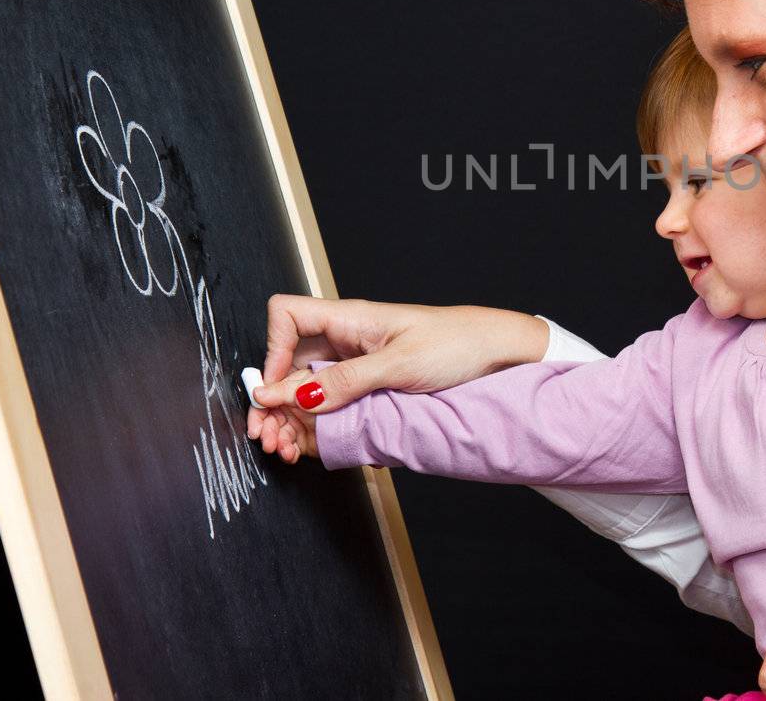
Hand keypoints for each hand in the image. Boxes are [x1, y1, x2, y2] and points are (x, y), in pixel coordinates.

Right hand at [246, 295, 549, 459]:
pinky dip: (314, 425)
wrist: (497, 353)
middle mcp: (345, 340)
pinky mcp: (368, 388)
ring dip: (289, 417)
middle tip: (268, 434)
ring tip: (285, 447)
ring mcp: (355, 365)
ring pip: (304, 388)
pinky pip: (330, 403)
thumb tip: (288, 393)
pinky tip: (309, 445)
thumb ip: (344, 380)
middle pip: (287, 362)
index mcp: (349, 319)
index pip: (287, 317)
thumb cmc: (456, 343)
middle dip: (273, 398)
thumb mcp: (399, 364)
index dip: (272, 350)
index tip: (274, 390)